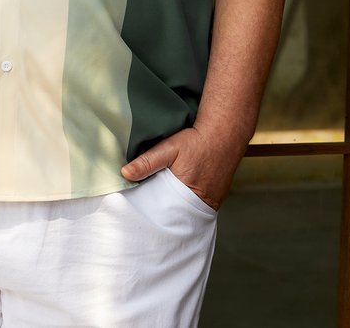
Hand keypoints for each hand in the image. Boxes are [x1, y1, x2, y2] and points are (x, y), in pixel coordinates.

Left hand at [121, 126, 243, 209]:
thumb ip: (147, 161)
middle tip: (149, 207)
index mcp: (186, 194)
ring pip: (187, 211)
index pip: (163, 211)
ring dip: (176, 207)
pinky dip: (188, 203)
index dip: (152, 210)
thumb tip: (125, 173)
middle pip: (176, 214)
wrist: (224, 134)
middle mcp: (201, 203)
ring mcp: (211, 203)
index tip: (140, 207)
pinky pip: (198, 207)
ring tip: (163, 201)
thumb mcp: (169, 148)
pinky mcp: (216, 198)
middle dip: (163, 212)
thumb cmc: (197, 141)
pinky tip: (180, 195)